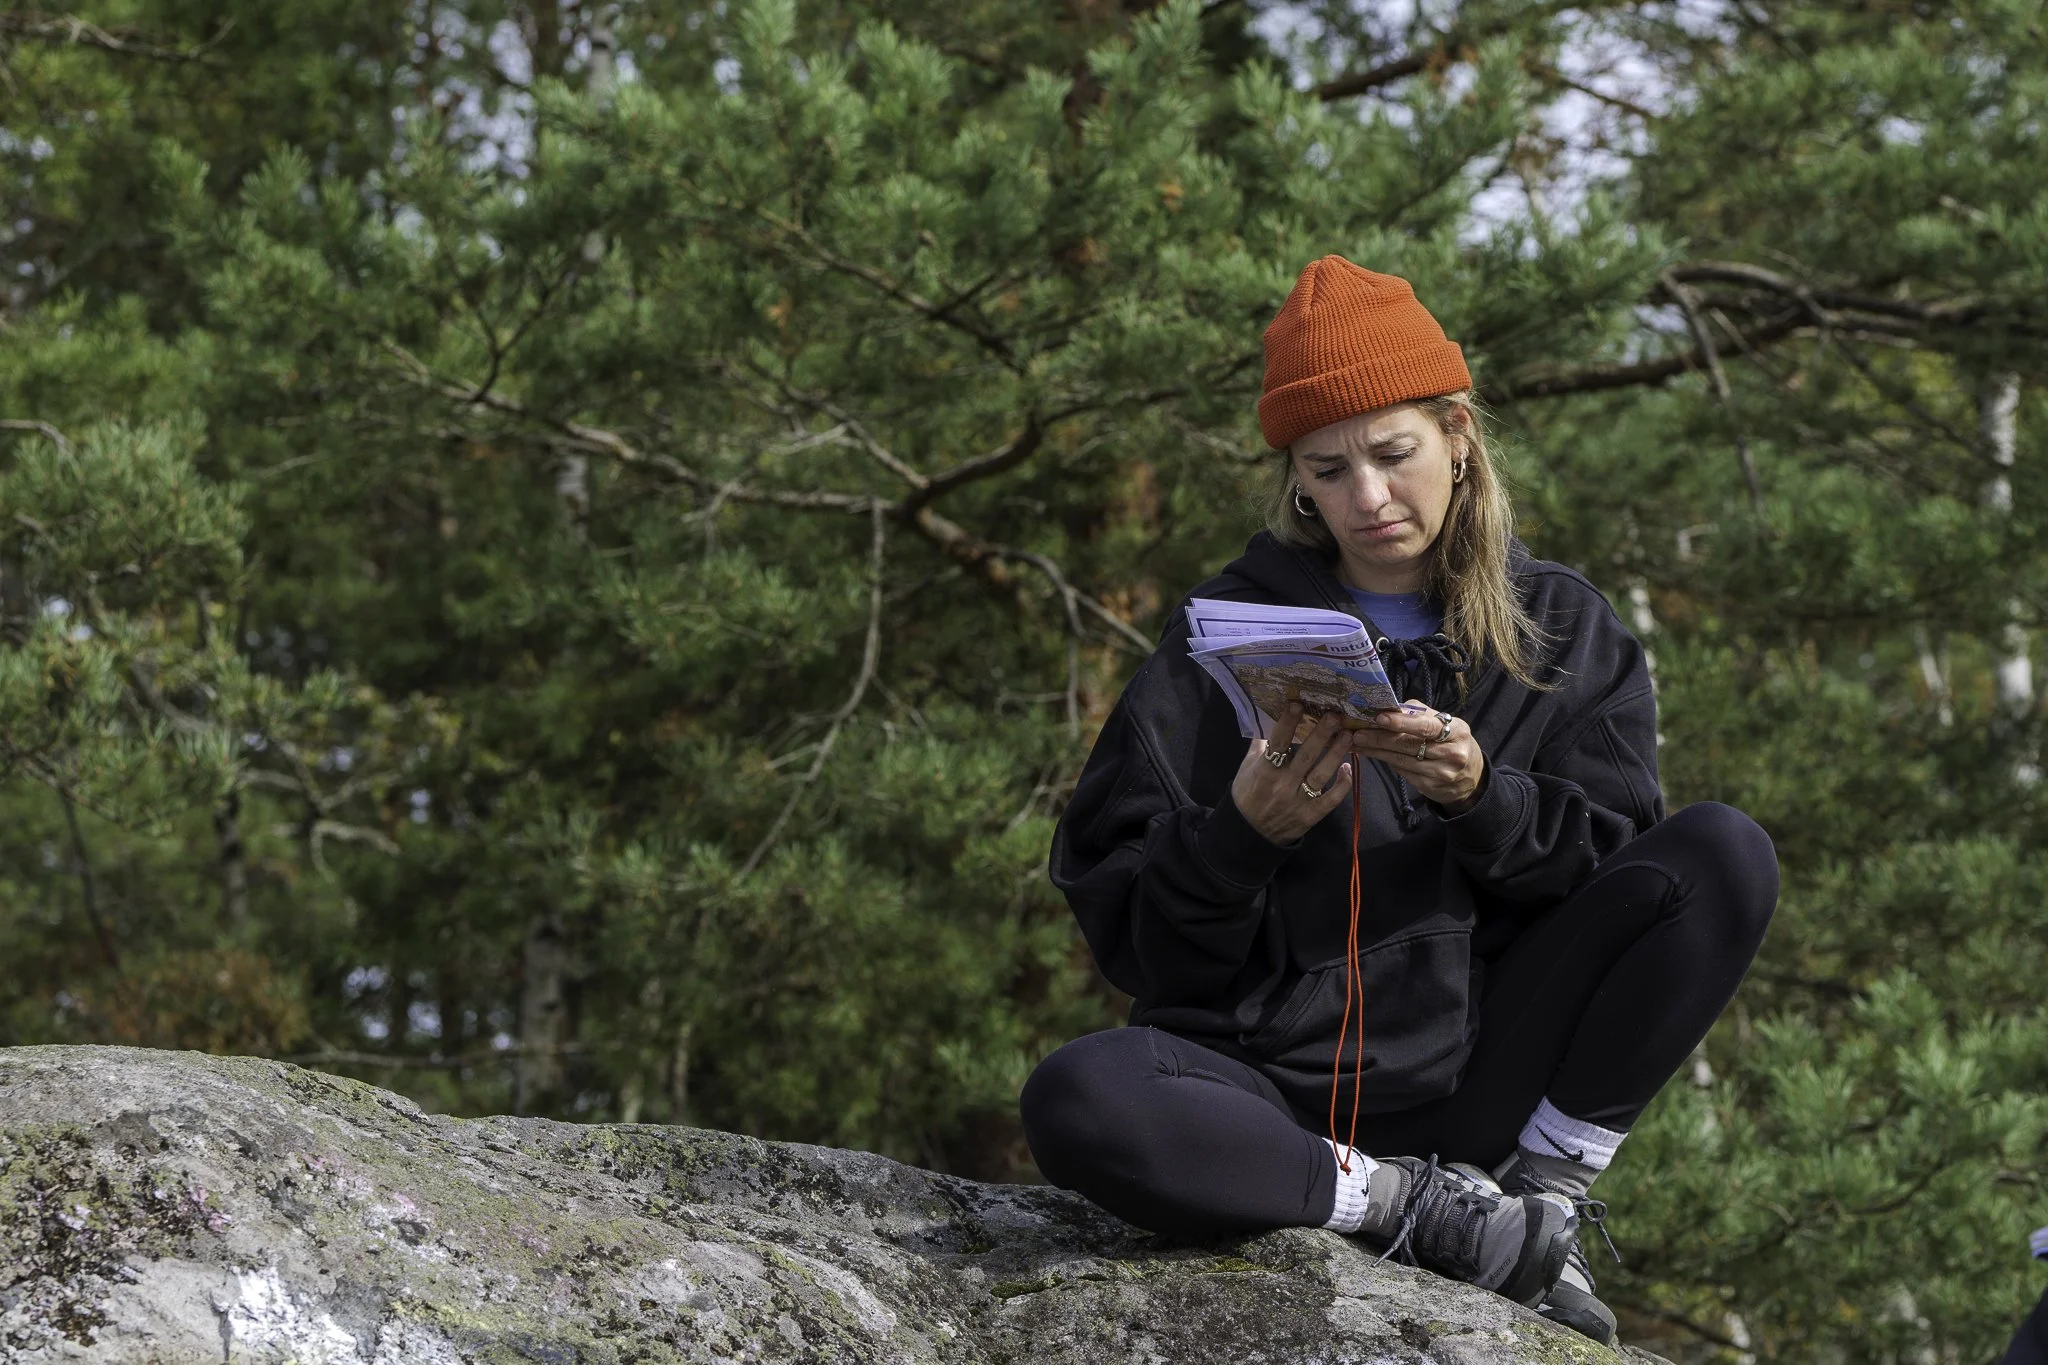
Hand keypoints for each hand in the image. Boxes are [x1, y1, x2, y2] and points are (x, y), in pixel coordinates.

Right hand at [1230, 702, 1357, 843]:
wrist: (1250, 834)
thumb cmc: (1247, 795)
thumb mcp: (1246, 768)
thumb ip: (1259, 745)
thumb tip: (1268, 718)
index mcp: (1265, 772)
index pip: (1278, 743)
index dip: (1288, 723)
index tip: (1298, 704)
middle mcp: (1283, 785)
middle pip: (1305, 755)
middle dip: (1321, 734)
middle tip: (1335, 716)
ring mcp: (1298, 801)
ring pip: (1321, 774)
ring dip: (1336, 753)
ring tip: (1348, 735)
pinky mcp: (1311, 815)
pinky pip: (1331, 799)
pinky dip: (1342, 784)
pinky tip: (1348, 768)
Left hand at [1354, 699, 1485, 813]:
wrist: (1471, 779)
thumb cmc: (1452, 743)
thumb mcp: (1447, 726)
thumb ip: (1421, 715)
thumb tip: (1391, 707)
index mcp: (1457, 731)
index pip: (1427, 726)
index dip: (1402, 722)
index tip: (1379, 717)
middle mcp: (1451, 753)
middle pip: (1409, 744)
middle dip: (1379, 737)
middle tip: (1356, 732)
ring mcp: (1441, 773)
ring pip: (1401, 760)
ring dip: (1376, 751)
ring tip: (1356, 743)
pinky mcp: (1430, 786)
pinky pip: (1402, 772)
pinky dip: (1385, 761)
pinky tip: (1372, 754)